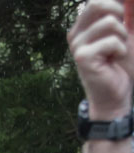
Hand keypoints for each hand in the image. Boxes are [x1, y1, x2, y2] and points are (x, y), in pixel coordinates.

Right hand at [69, 0, 133, 117]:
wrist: (116, 94)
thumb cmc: (122, 63)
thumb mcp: (126, 32)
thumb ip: (127, 12)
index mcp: (83, 25)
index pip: (97, 1)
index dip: (116, 4)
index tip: (123, 20)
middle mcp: (76, 34)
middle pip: (97, 3)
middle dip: (119, 13)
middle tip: (122, 33)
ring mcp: (77, 45)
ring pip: (110, 22)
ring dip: (123, 36)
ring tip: (118, 50)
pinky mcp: (83, 57)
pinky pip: (112, 41)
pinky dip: (121, 49)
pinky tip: (114, 60)